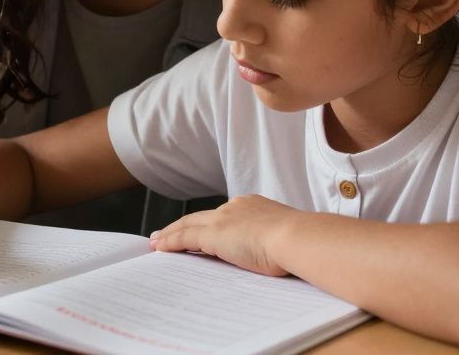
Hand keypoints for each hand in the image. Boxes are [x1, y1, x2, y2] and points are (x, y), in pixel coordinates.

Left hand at [149, 195, 300, 276]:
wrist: (297, 238)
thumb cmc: (300, 243)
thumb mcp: (284, 238)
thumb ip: (272, 241)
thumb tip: (273, 252)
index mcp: (254, 206)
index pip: (224, 216)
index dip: (209, 223)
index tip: (200, 229)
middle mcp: (236, 207)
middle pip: (201, 217)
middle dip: (182, 225)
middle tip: (165, 233)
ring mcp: (223, 220)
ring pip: (188, 225)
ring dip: (170, 234)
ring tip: (157, 242)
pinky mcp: (213, 235)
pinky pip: (184, 237)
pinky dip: (170, 242)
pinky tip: (160, 248)